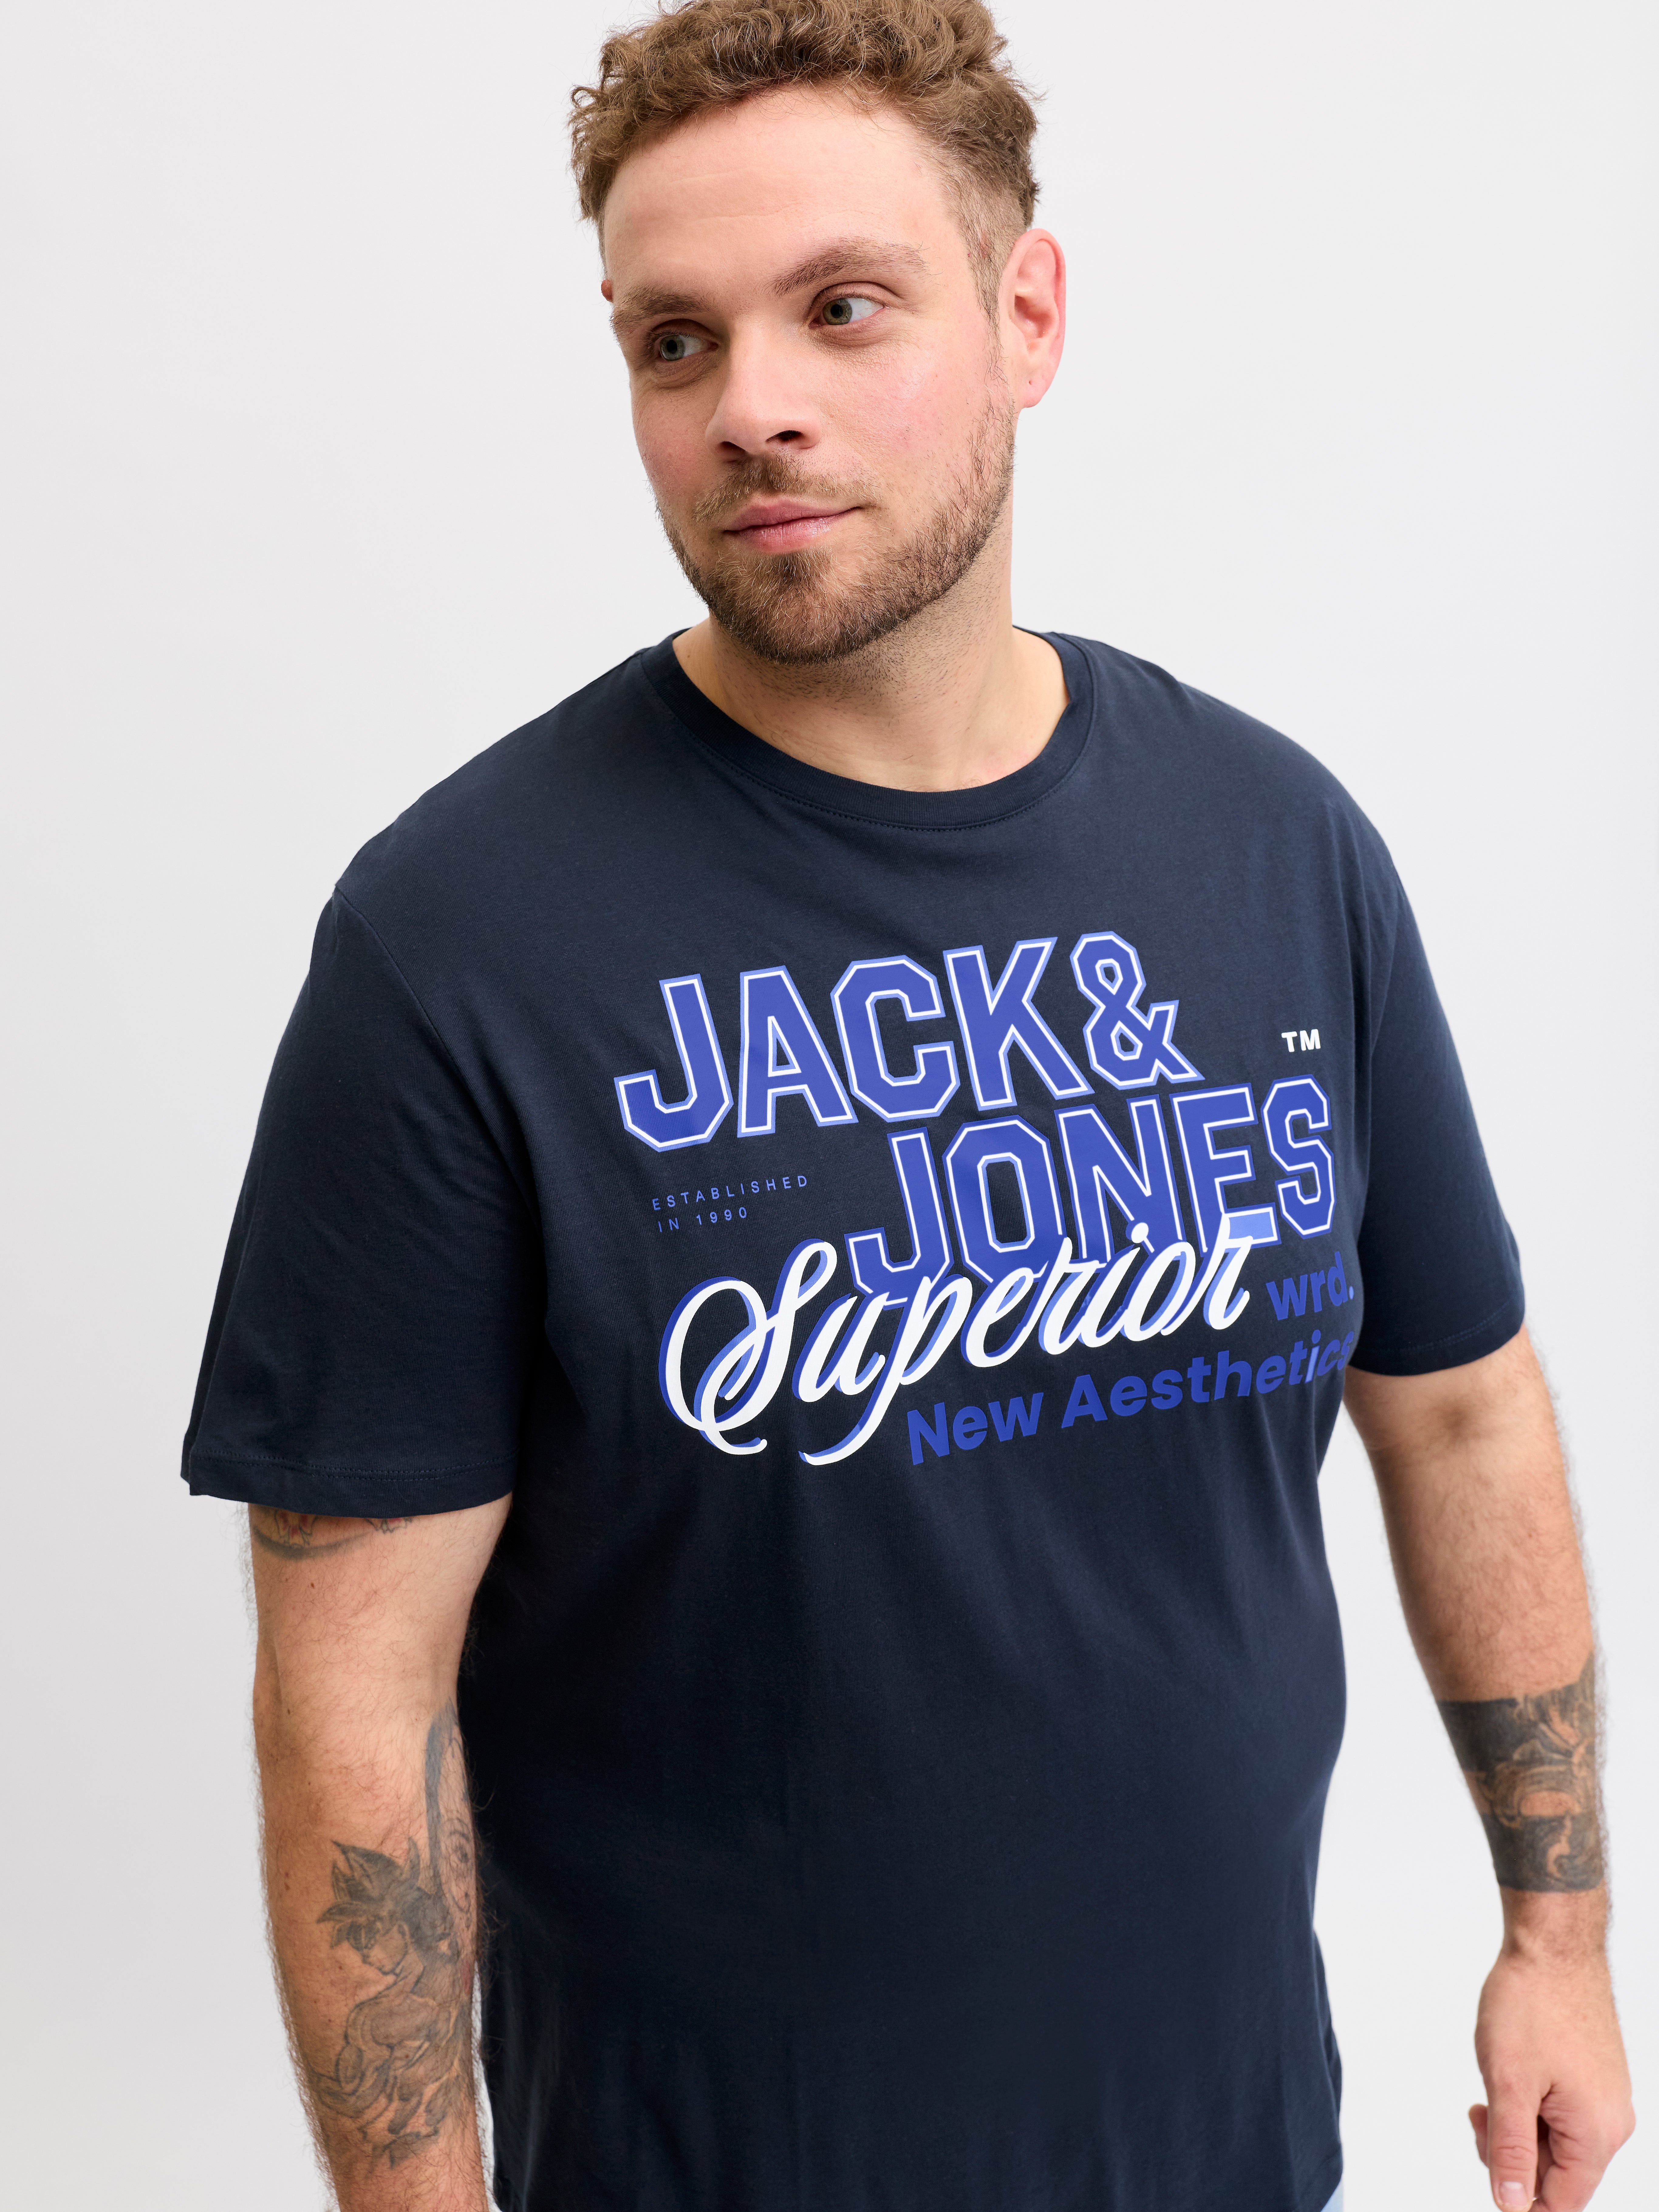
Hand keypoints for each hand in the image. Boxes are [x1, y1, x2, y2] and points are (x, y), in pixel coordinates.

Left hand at [1469, 1918, 1632, 2210]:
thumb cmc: (1531, 2004)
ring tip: (1496, 2084)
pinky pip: (1562, 2113)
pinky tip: (1514, 2074)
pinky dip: (1532, 2104)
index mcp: (1596, 2133)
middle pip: (1557, 2173)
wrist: (1552, 1947)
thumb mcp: (1508, 2085)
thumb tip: (1510, 2203)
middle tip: (1481, 2112)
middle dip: (1512, 2152)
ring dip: (1519, 2125)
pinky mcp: (1595, 2077)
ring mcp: (1605, 2098)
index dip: (1519, 2196)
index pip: (1560, 2202)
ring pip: (1556, 2141)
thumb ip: (1510, 2151)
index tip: (1489, 2156)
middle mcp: (1611, 2122)